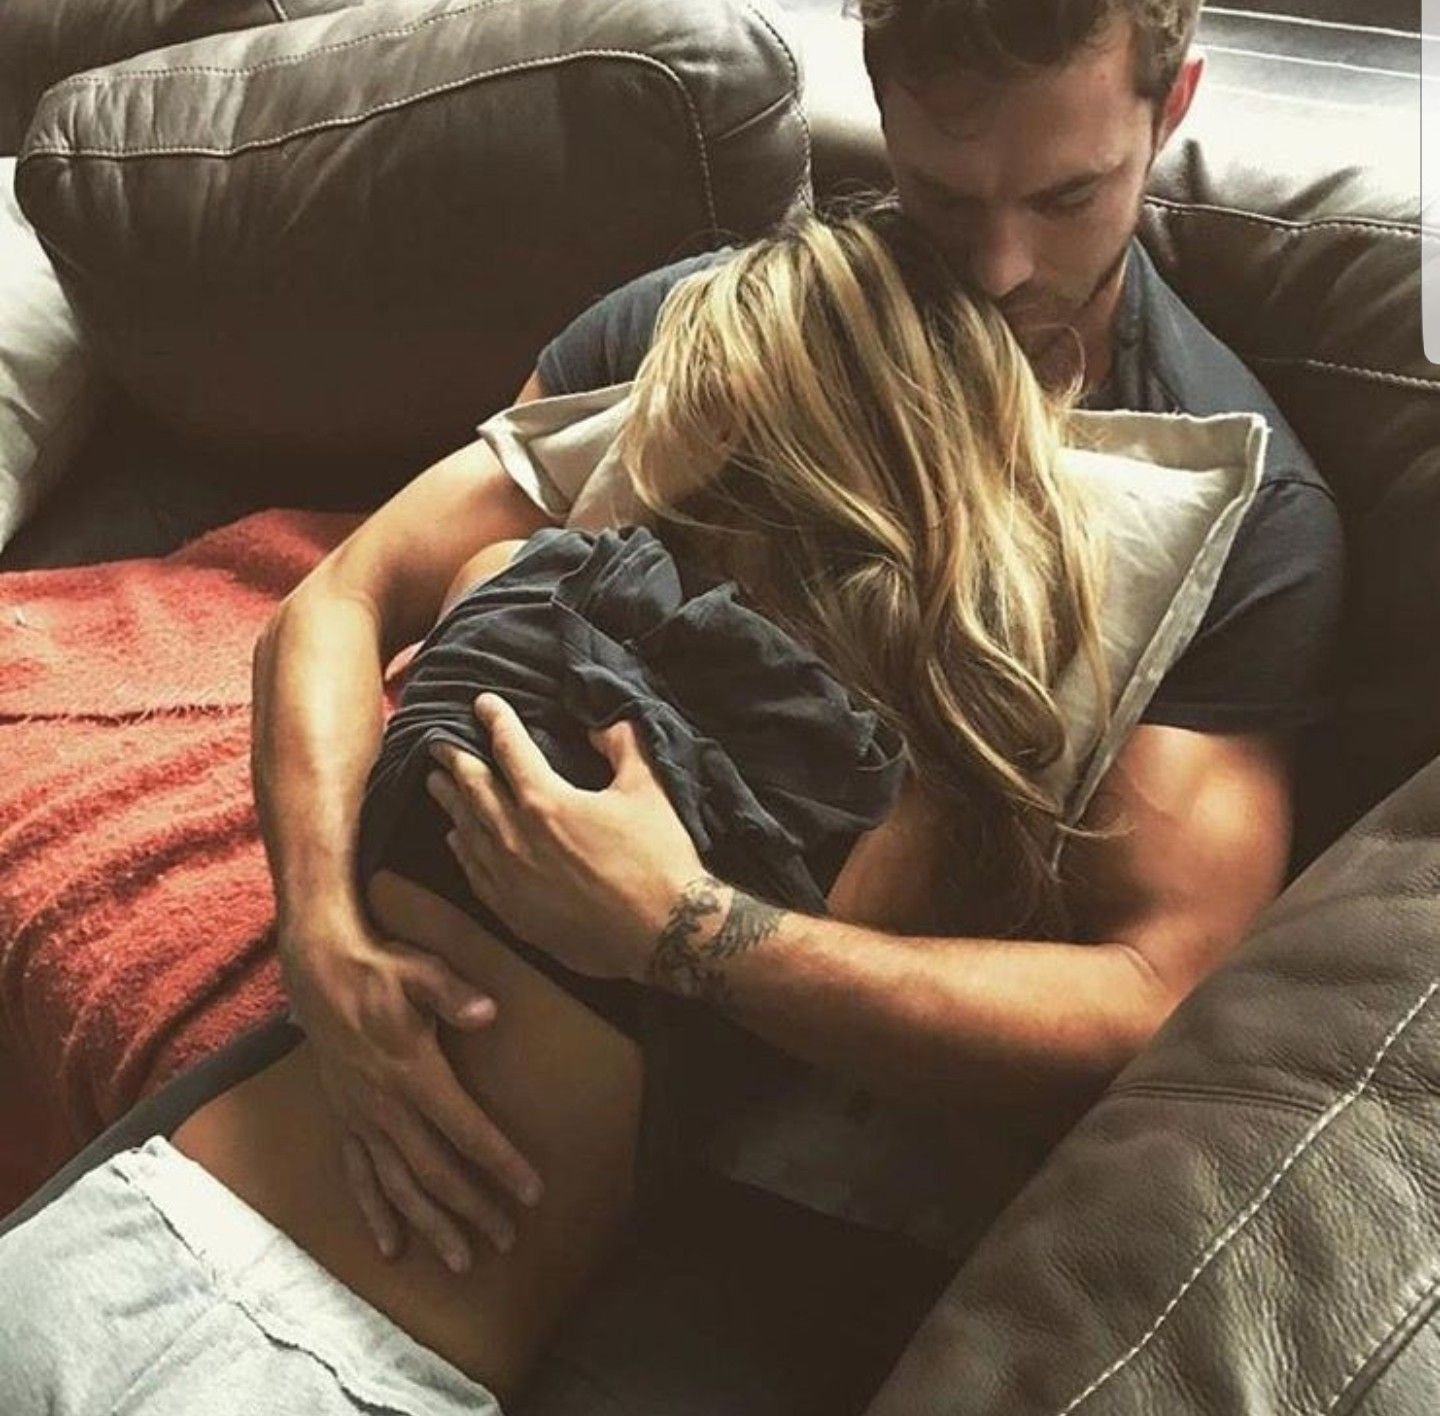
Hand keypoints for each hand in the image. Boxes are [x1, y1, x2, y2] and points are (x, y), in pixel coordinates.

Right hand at [279, 909, 543, 1271]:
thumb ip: (454, 994)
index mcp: (413, 1075)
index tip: (532, 1192)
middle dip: (472, 1209)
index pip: (466, 1131)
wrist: (318, 969)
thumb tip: (489, 1012)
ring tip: (460, 1259)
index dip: (500, 1164)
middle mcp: (386, 1107)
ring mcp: (361, 1117)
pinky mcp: (344, 1118)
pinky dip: (374, 1212)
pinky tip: (390, 1246)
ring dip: (430, 1225)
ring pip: (398, 1185)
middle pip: (435, 1172)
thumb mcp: (421, 970)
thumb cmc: (379, 968)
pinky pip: (358, 1175)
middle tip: (506, 1240)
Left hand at [425, 693, 704, 980]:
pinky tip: (456, 840)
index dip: (495, 720)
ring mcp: (510, 878)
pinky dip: (461, 849)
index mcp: (546, 801)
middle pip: (473, 788)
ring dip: (449, 802)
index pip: (509, 748)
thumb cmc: (657, 859)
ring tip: (434, 783)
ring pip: (466, 830)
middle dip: (453, 759)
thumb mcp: (649, 789)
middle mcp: (516, 837)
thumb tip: (603, 725)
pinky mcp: (513, 913)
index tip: (483, 703)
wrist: (663, 934)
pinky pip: (474, 873)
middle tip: (436, 741)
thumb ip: (624, 746)